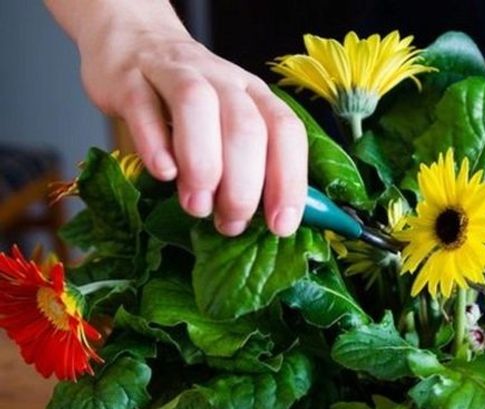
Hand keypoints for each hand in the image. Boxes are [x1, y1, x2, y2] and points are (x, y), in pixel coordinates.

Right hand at [77, 17, 306, 236]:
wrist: (135, 39)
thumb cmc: (190, 101)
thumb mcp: (227, 125)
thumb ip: (249, 167)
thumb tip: (267, 225)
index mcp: (256, 96)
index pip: (286, 132)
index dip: (289, 180)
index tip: (280, 225)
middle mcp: (223, 82)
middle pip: (246, 127)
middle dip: (242, 186)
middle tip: (229, 223)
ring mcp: (175, 75)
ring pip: (198, 107)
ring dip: (202, 165)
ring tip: (197, 205)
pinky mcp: (129, 80)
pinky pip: (143, 106)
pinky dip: (154, 143)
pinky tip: (163, 173)